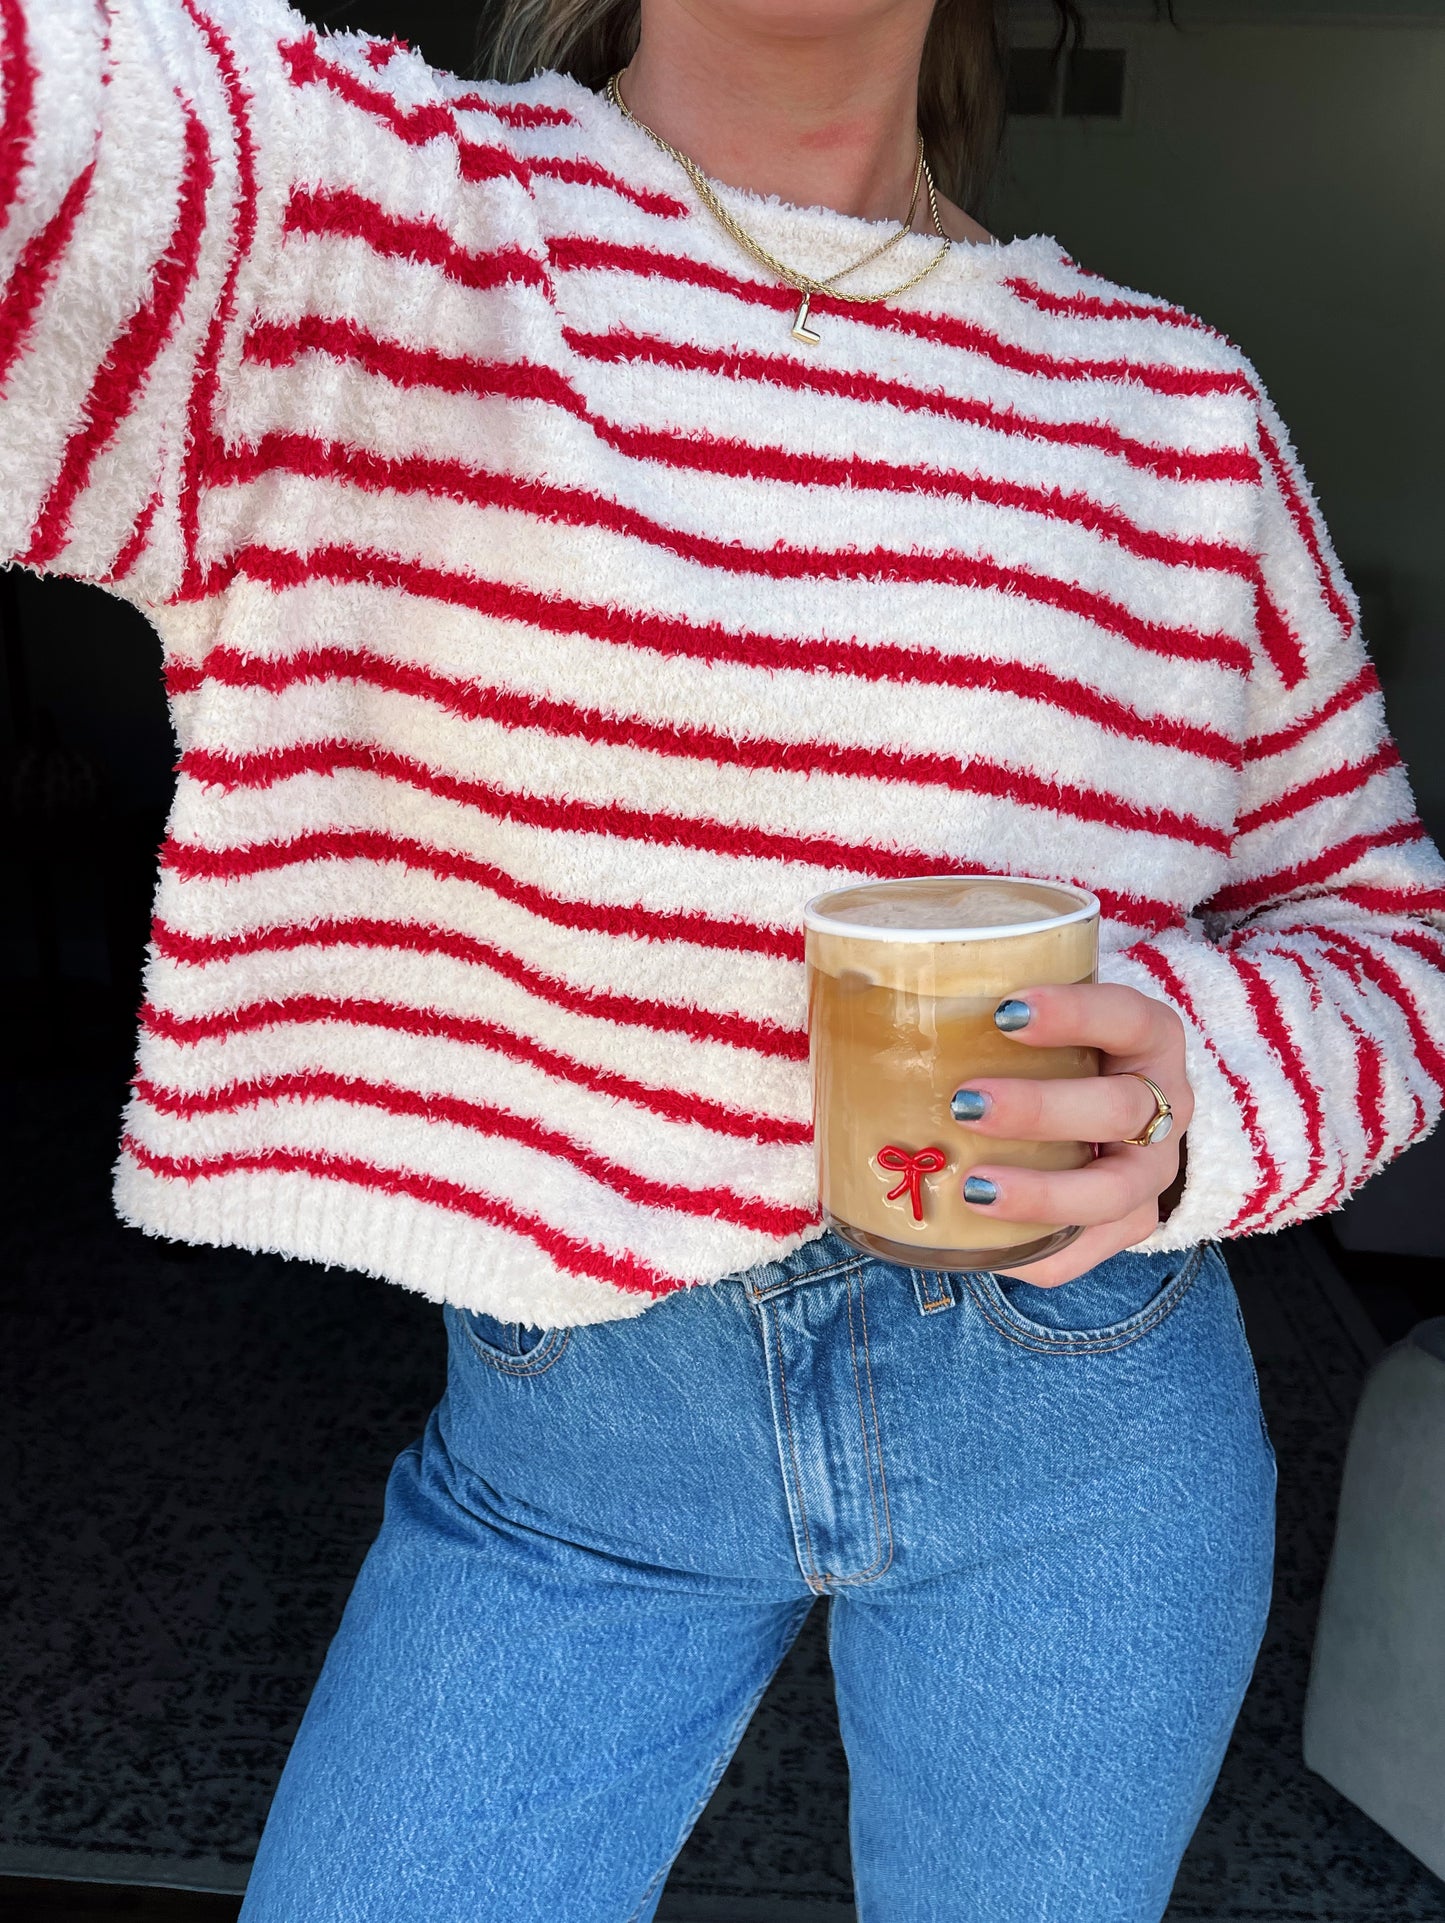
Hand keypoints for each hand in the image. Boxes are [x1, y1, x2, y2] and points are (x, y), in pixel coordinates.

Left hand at [951, 983, 1193, 1287]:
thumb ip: (981, 1003)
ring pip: (1111, 1194)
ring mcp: (1151, 1170)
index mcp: (1149, 1037)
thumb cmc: (1057, 1046)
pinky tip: (980, 1246)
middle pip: (1119, 1111)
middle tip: (967, 1103)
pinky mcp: (1128, 1224)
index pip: (1126, 1017)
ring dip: (1041, 1193)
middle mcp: (1165, 1104)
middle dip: (1042, 1110)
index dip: (1075, 1014)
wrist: (1112, 1101)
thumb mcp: (1042, 1013)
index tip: (1005, 1012)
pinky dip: (1033, 1253)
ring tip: (972, 1188)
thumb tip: (853, 989)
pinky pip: (1084, 1253)